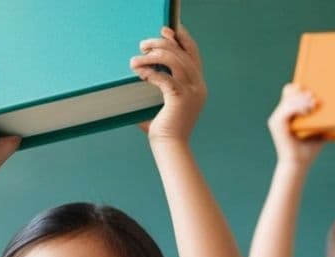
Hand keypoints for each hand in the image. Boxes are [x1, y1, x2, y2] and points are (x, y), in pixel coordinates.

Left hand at [130, 26, 205, 143]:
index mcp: (197, 85)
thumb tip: (140, 76)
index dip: (182, 39)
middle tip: (143, 44)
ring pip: (174, 61)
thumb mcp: (162, 105)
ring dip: (153, 56)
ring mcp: (192, 92)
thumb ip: (157, 90)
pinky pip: (165, 78)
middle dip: (162, 43)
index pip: (192, 54)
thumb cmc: (163, 131)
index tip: (167, 30)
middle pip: (182, 53)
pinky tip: (139, 72)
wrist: (170, 149)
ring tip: (135, 59)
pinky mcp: (180, 99)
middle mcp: (198, 86)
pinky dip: (151, 73)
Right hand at [268, 83, 322, 167]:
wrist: (298, 163)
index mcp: (286, 114)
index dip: (300, 89)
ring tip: (313, 107)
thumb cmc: (308, 148)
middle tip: (315, 102)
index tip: (313, 96)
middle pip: (290, 91)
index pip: (290, 91)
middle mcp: (278, 115)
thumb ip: (320, 115)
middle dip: (304, 94)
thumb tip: (334, 104)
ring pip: (290, 98)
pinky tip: (308, 112)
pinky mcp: (276, 124)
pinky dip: (298, 107)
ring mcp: (276, 119)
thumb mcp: (317, 127)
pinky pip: (287, 108)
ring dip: (303, 100)